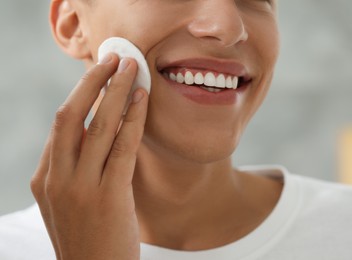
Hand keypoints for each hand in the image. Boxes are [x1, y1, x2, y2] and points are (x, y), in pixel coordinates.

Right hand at [30, 54, 147, 259]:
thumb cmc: (88, 237)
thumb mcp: (70, 201)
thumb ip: (76, 168)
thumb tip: (96, 132)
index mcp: (45, 178)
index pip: (62, 125)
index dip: (81, 94)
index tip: (98, 76)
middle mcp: (57, 178)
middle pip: (71, 115)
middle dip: (92, 81)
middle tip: (113, 58)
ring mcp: (80, 188)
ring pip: (98, 125)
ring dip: (116, 91)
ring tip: (131, 67)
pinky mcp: (108, 196)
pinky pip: (122, 147)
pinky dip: (132, 119)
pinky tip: (141, 99)